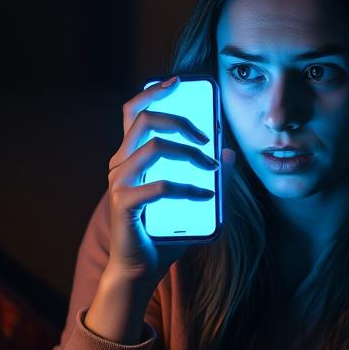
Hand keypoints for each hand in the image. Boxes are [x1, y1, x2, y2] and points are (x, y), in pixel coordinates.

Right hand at [107, 76, 234, 288]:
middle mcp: (120, 164)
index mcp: (130, 155)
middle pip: (145, 119)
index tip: (179, 80)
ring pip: (154, 147)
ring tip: (211, 168)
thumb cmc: (163, 232)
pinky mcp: (124, 204)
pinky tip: (205, 197)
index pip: (135, 110)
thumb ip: (208, 175)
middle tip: (207, 136)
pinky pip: (159, 186)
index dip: (155, 90)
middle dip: (181, 119)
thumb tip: (229, 151)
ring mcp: (119, 183)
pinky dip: (188, 188)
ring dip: (189, 154)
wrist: (140, 269)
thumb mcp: (192, 198)